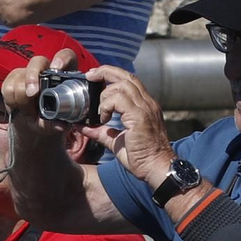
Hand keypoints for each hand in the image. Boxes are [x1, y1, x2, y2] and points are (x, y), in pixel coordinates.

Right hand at [0, 48, 76, 122]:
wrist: (36, 124)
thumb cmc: (51, 120)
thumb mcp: (55, 124)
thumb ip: (57, 123)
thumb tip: (61, 125)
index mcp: (64, 76)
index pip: (66, 56)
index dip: (61, 59)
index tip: (57, 68)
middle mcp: (46, 70)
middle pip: (38, 61)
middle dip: (32, 77)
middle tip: (32, 94)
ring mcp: (28, 73)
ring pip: (20, 76)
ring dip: (21, 98)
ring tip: (29, 113)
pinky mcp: (13, 79)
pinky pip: (7, 86)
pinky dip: (11, 101)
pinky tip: (17, 109)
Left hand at [81, 64, 175, 185]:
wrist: (157, 169)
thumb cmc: (142, 158)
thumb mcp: (117, 141)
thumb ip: (102, 132)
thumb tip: (84, 128)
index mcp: (145, 106)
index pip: (129, 80)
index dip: (112, 74)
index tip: (95, 77)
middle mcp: (147, 103)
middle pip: (126, 76)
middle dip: (105, 71)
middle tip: (90, 76)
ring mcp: (145, 108)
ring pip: (121, 85)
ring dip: (105, 94)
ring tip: (100, 111)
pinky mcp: (140, 117)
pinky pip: (119, 99)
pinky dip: (107, 105)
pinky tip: (104, 118)